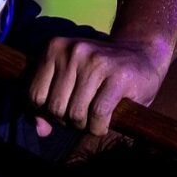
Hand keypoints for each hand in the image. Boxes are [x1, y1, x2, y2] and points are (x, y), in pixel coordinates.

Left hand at [28, 35, 169, 136]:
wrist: (142, 54)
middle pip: (55, 107)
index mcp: (54, 48)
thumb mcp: (69, 82)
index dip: (47, 112)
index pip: (34, 95)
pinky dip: (99, 126)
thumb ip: (47, 105)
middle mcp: (73, 51)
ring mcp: (96, 61)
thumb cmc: (100, 75)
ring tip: (94, 117)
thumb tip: (40, 129)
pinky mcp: (118, 75)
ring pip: (75, 113)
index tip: (63, 110)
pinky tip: (105, 121)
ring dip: (85, 125)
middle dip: (67, 121)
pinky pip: (98, 115)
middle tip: (82, 114)